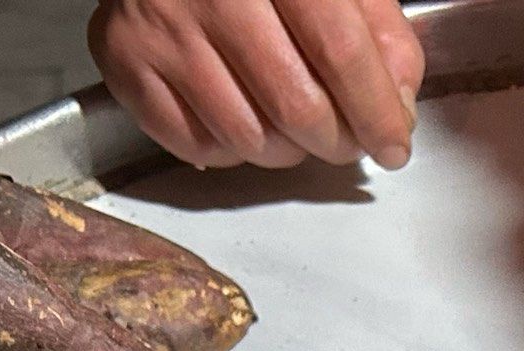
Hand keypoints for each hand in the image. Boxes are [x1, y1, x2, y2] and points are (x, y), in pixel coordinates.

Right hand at [90, 0, 424, 171]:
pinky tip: (241, 115)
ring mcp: (162, 28)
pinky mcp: (125, 59)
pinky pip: (195, 144)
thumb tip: (398, 105)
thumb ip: (378, 32)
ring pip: (248, 136)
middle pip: (296, 105)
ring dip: (287, 150)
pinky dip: (231, 149)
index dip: (376, 112)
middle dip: (337, 141)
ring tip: (292, 123)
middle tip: (347, 139)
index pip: (340, 52)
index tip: (393, 144)